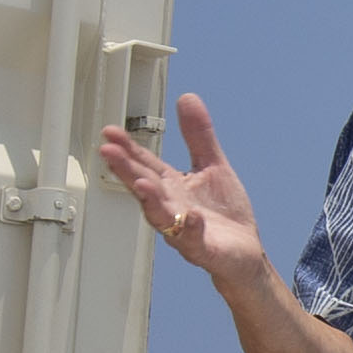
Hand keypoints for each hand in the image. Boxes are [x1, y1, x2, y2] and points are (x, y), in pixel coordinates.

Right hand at [98, 93, 267, 287]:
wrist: (244, 254)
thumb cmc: (224, 214)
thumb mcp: (212, 165)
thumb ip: (198, 136)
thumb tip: (187, 98)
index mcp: (172, 186)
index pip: (144, 164)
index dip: (127, 148)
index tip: (109, 133)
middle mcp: (171, 207)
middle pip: (145, 186)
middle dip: (126, 170)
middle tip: (108, 152)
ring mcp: (185, 229)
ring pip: (161, 215)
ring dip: (150, 200)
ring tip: (142, 183)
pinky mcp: (204, 249)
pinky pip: (194, 240)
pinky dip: (191, 229)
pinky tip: (191, 217)